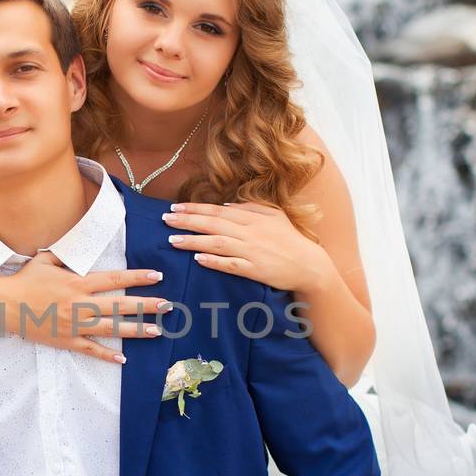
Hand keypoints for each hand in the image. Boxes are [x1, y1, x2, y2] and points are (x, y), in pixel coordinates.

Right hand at [0, 251, 171, 363]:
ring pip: (110, 328)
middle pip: (119, 305)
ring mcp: (74, 324)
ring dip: (135, 330)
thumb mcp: (45, 260)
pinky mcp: (65, 340)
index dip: (137, 277)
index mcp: (77, 282)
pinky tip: (122, 359)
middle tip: (167, 306)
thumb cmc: (24, 280)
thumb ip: (65, 255)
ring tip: (156, 331)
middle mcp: (80, 304)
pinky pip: (89, 349)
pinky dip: (106, 355)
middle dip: (145, 306)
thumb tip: (78, 245)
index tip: (157, 276)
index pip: (114, 280)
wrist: (5, 304)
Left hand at [162, 200, 327, 292]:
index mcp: (253, 218)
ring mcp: (252, 251)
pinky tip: (198, 260)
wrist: (309, 265)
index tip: (175, 207)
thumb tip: (227, 206)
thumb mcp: (275, 216)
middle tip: (165, 219)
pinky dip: (214, 261)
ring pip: (217, 243)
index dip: (195, 209)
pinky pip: (231, 264)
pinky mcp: (255, 269)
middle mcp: (250, 232)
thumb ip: (251, 208)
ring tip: (172, 240)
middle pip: (213, 224)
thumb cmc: (290, 240)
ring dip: (193, 241)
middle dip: (187, 221)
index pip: (217, 211)